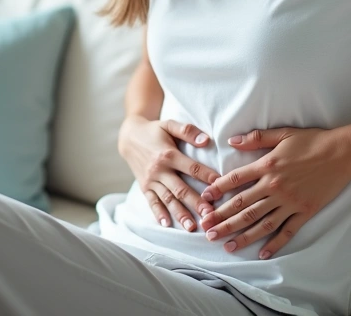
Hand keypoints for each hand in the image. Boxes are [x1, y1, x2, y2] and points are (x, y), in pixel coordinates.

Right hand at [118, 116, 220, 232]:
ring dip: (180, 213)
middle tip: (210, 215)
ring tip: (192, 227)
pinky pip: (151, 202)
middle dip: (196, 203)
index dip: (207, 176)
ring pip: (167, 199)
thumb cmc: (154, 131)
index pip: (192, 168)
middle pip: (180, 188)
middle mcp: (159, 169)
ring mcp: (150, 180)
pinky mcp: (144, 187)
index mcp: (168, 154)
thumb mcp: (169, 124)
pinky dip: (158, 214)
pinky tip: (167, 224)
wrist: (129, 137)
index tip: (221, 186)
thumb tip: (206, 140)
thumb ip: (188, 131)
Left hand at [199, 127, 350, 259]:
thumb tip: (232, 141)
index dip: (218, 190)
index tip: (204, 200)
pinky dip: (275, 243)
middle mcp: (274, 186)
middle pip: (243, 206)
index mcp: (267, 166)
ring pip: (261, 222)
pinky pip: (287, 230)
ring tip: (227, 246)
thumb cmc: (312, 141)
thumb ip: (256, 139)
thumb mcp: (282, 134)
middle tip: (207, 231)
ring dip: (242, 235)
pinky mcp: (305, 211)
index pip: (235, 180)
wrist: (342, 153)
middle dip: (223, 220)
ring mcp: (290, 201)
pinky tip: (262, 253)